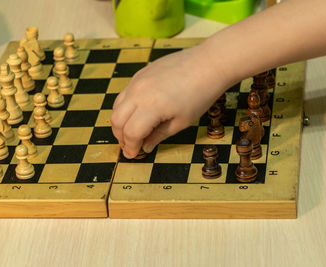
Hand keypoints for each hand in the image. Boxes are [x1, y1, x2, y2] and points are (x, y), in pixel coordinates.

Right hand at [111, 43, 229, 157]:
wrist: (208, 63)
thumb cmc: (200, 94)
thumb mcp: (181, 122)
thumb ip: (159, 135)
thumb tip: (146, 146)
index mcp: (151, 107)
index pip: (131, 133)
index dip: (131, 147)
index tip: (134, 155)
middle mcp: (139, 92)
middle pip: (117, 120)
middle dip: (121, 137)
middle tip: (130, 146)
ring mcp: (137, 80)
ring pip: (117, 106)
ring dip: (120, 122)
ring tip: (131, 131)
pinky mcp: (140, 73)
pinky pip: (125, 93)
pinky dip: (125, 107)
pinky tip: (137, 114)